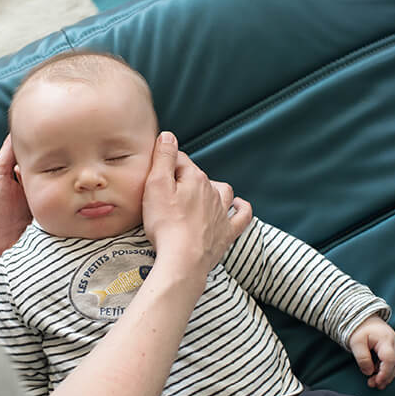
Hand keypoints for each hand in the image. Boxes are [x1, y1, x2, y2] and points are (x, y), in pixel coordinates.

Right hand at [142, 132, 251, 273]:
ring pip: (222, 192)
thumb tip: (169, 135)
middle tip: (167, 194)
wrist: (183, 260)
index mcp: (195, 178)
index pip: (179, 161)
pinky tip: (237, 206)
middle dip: (184, 180)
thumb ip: (164, 158)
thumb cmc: (166, 224)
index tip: (153, 176)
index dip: (164, 166)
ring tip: (199, 195)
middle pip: (197, 177)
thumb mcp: (156, 186)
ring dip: (212, 190)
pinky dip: (240, 209)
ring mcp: (222, 212)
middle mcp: (213, 191)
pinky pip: (241, 216)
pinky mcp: (227, 232)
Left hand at [349, 315, 394, 389]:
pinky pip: (392, 361)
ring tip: (375, 384)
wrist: (363, 318)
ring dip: (387, 375)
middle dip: (386, 377)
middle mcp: (393, 342)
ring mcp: (394, 345)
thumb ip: (362, 358)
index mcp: (385, 339)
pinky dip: (386, 370)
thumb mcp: (356, 343)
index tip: (377, 382)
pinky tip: (378, 376)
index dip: (385, 373)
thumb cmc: (359, 328)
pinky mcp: (391, 348)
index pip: (390, 359)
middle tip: (374, 385)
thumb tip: (368, 372)